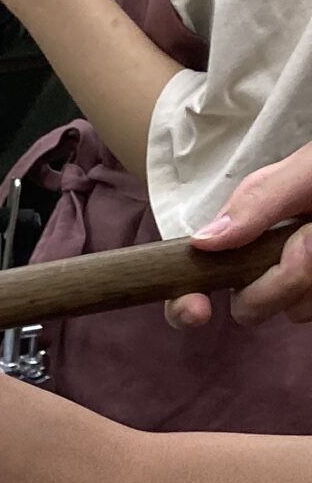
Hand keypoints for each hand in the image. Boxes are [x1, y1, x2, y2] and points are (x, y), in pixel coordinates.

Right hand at [169, 145, 311, 329]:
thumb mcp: (305, 170)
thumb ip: (258, 201)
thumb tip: (203, 242)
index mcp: (249, 236)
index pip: (196, 282)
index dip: (183, 304)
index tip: (197, 309)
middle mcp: (270, 266)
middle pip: (249, 309)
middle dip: (279, 279)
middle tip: (311, 237)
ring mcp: (303, 287)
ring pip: (295, 312)